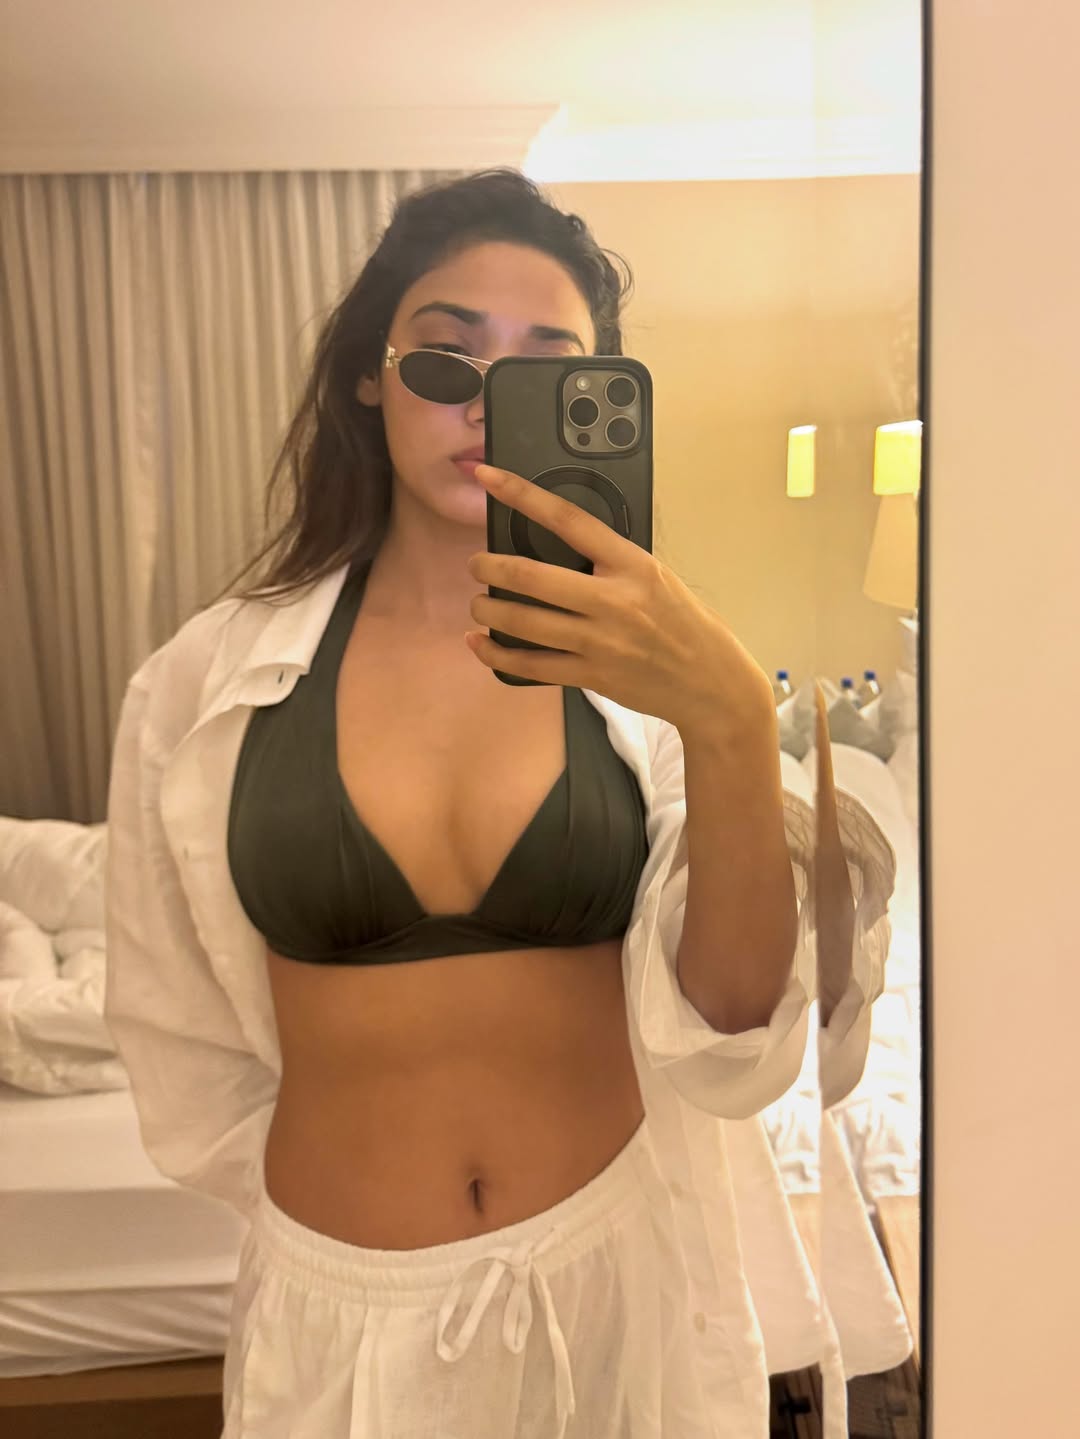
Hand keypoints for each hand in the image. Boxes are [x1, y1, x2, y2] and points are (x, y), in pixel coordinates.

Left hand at [464, 464, 774, 735]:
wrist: (711, 683)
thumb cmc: (685, 625)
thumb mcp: (656, 577)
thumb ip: (611, 563)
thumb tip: (560, 548)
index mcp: (632, 564)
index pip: (567, 518)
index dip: (521, 494)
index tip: (487, 477)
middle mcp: (613, 600)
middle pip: (531, 576)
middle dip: (489, 567)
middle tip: (476, 564)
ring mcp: (600, 641)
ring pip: (523, 622)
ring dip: (487, 610)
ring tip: (478, 604)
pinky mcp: (591, 676)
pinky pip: (530, 666)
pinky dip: (496, 655)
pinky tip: (480, 644)